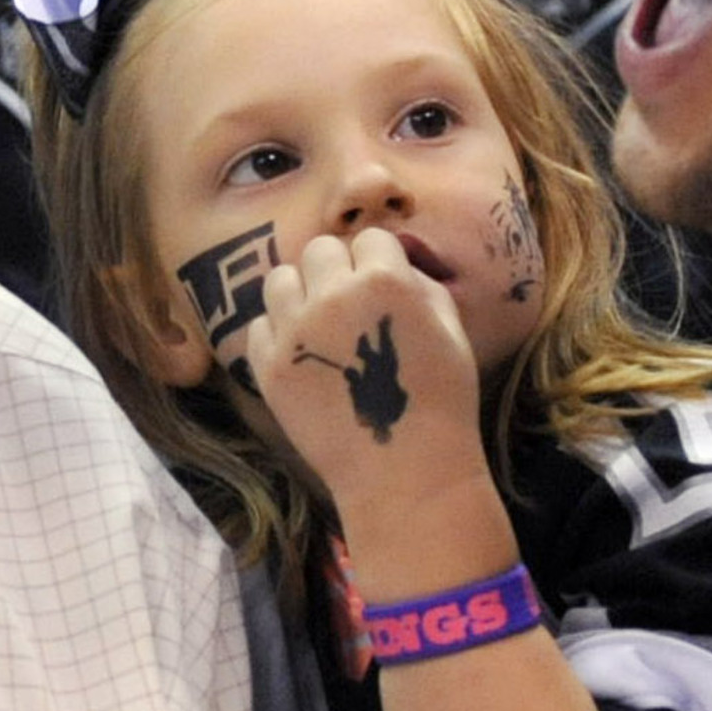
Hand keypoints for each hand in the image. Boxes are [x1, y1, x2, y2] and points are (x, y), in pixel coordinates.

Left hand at [237, 228, 491, 553]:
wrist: (404, 470)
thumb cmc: (442, 402)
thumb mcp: (452, 331)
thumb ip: (421, 287)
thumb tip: (396, 268)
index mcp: (384, 280)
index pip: (369, 239)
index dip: (377, 261)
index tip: (381, 286)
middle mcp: (332, 296)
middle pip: (318, 251)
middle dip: (335, 270)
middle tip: (348, 305)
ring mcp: (293, 331)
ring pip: (279, 280)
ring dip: (299, 294)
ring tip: (317, 324)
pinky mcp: (268, 367)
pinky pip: (259, 326)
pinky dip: (277, 334)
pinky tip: (301, 356)